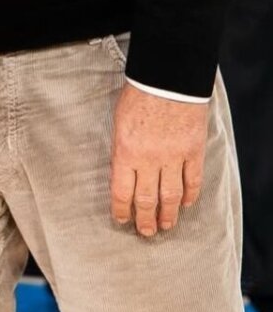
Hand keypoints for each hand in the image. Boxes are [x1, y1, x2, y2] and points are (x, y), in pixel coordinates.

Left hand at [110, 83, 207, 236]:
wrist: (166, 79)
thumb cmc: (137, 95)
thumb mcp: (118, 122)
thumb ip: (121, 149)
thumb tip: (122, 173)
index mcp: (125, 151)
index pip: (121, 191)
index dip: (121, 210)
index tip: (121, 220)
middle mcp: (149, 160)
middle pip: (146, 199)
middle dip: (145, 220)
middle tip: (145, 232)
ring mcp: (174, 157)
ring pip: (171, 196)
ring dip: (168, 214)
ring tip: (165, 226)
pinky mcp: (193, 152)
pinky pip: (192, 181)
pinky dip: (190, 195)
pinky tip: (186, 204)